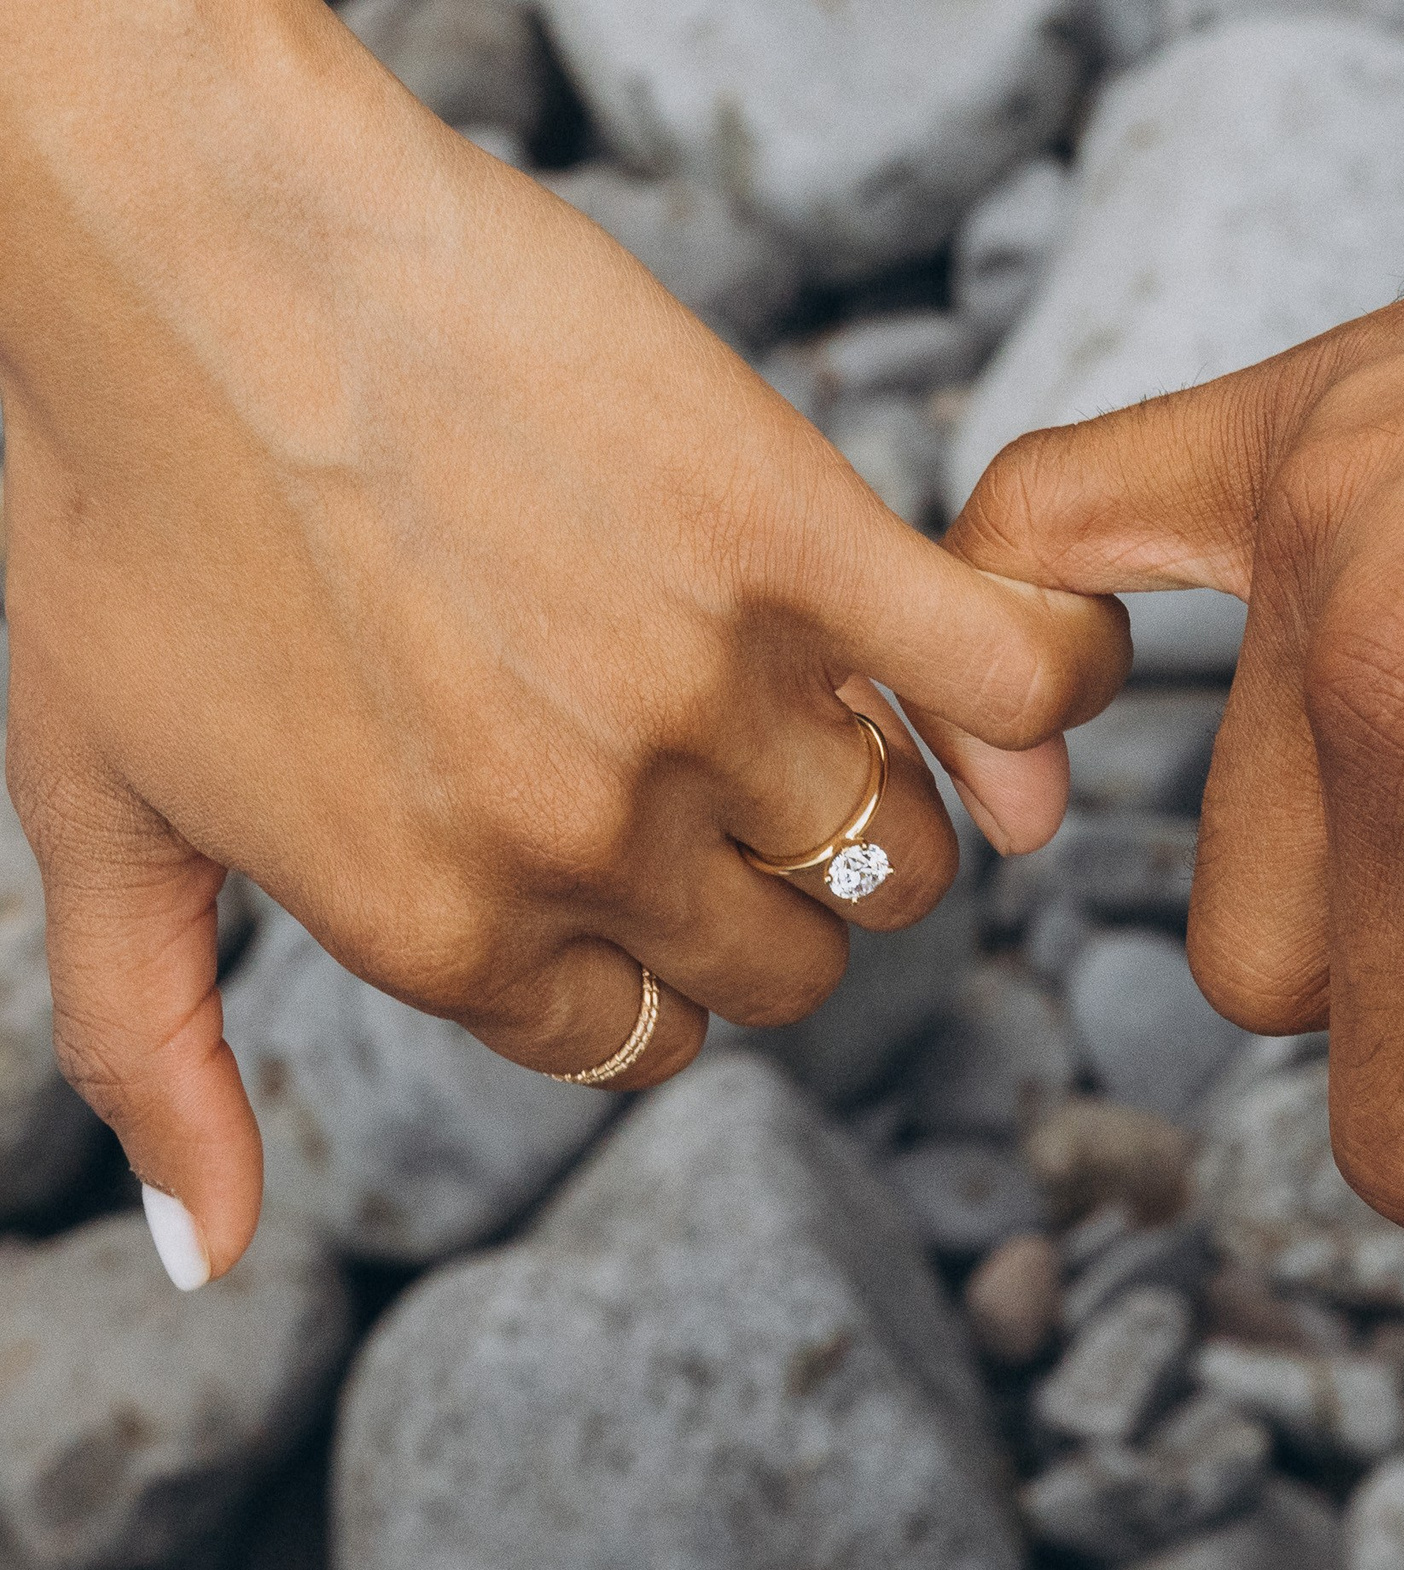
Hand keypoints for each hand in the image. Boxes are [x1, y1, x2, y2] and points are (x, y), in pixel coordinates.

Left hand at [0, 3, 1127, 1282]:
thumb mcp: (97, 809)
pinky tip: (1033, 678)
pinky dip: (1058, 692)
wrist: (181, 235)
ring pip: (905, 858)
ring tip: (829, 716)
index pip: (645, 1043)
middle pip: (789, 967)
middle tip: (710, 785)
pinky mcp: (804, 537)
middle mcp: (594, 838)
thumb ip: (157, 1050)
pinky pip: (1022, 677)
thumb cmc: (116, 501)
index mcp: (443, 926)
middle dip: (757, 903)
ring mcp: (712, 690)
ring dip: (886, 812)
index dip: (644, 970)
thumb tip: (211, 1253)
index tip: (627, 879)